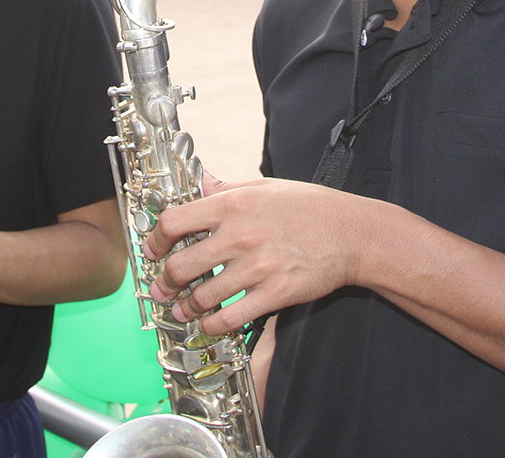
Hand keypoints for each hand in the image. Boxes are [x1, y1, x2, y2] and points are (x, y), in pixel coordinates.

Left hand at [143, 174, 368, 335]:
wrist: (351, 233)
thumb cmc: (307, 207)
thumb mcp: (262, 187)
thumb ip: (224, 188)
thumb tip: (198, 179)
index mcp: (232, 205)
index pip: (175, 222)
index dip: (155, 238)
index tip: (152, 248)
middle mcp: (239, 236)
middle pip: (182, 265)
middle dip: (164, 280)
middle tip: (160, 287)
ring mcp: (257, 267)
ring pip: (203, 295)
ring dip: (185, 306)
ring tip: (180, 309)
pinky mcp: (275, 294)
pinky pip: (232, 317)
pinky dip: (213, 325)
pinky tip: (208, 323)